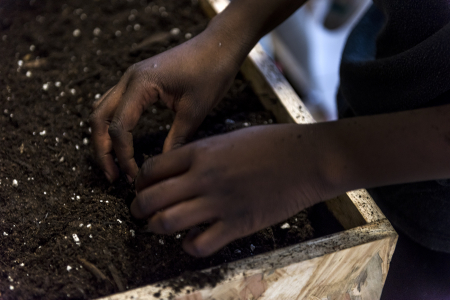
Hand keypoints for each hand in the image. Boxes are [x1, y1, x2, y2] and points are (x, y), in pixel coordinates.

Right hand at [89, 28, 240, 181]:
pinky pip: (115, 104)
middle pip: (99, 119)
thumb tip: (163, 165)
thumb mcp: (195, 110)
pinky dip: (113, 124)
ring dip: (103, 137)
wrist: (219, 45)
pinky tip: (122, 140)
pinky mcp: (139, 80)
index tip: (134, 175)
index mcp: (140, 84)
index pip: (119, 127)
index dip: (123, 156)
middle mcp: (128, 79)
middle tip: (112, 177)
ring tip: (113, 163)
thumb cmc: (211, 73)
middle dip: (102, 150)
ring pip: (103, 110)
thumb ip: (176, 139)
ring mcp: (131, 78)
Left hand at [130, 124, 333, 256]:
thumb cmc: (272, 143)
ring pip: (167, 222)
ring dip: (156, 227)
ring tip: (159, 226)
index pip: (152, 169)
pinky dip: (189, 245)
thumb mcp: (229, 139)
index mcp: (201, 152)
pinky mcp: (238, 224)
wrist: (307, 158)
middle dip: (138, 208)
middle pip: (151, 198)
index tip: (143, 188)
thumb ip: (201, 154)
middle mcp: (204, 177)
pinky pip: (199, 244)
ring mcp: (220, 202)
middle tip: (140, 212)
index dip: (140, 182)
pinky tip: (192, 239)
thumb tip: (179, 171)